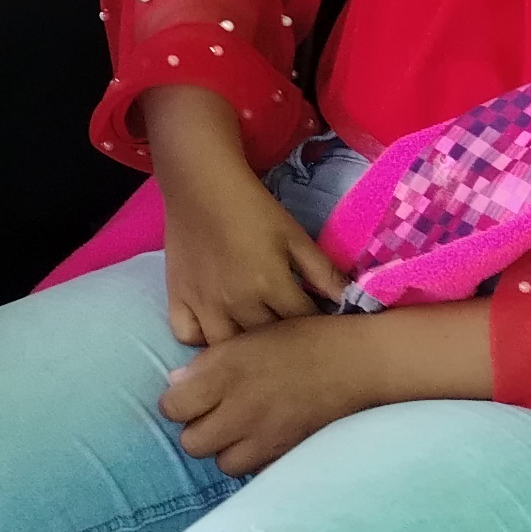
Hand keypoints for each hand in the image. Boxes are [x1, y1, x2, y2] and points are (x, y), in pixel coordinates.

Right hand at [158, 164, 345, 347]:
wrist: (200, 183)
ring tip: (255, 338)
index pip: (303, 324)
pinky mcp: (176, 297)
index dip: (316, 325)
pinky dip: (201, 339)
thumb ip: (324, 272)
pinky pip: (186, 336)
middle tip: (291, 331)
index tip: (320, 321)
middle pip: (267, 343)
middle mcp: (235, 302)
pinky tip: (216, 329)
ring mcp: (202, 303)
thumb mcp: (294, 236)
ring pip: (227, 348)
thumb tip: (353, 302)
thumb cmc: (252, 207)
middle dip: (284, 341)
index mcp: (269, 285)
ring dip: (244, 348)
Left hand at [161, 314, 383, 474]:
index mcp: (223, 375)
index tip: (187, 396)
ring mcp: (264, 437)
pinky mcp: (287, 454)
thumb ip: (207, 363)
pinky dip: (253, 459)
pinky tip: (260, 440)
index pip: (172, 408)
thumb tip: (174, 384)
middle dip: (196, 431)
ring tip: (236, 430)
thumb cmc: (300, 339)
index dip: (176, 403)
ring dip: (224, 450)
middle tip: (210, 415)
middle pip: (192, 443)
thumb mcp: (246, 338)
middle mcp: (238, 411)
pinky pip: (255, 470)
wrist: (355, 362)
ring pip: (222, 464)